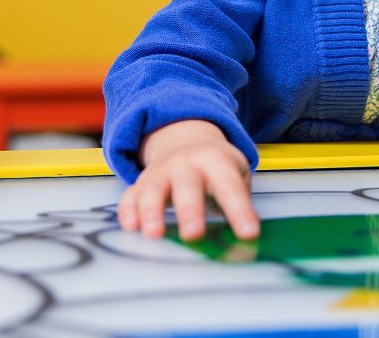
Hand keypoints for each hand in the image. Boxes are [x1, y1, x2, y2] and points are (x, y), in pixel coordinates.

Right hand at [117, 120, 258, 241]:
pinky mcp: (142, 184)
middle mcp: (186, 164)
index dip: (240, 210)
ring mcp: (161, 172)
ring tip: (154, 234)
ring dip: (152, 211)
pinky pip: (131, 196)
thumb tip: (248, 240)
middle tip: (193, 235)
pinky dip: (128, 211)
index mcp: (215, 161)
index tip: (249, 234)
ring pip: (153, 189)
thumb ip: (241, 204)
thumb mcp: (235, 175)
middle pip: (187, 185)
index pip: (229, 187)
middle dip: (190, 210)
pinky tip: (131, 227)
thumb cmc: (215, 167)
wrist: (185, 138)